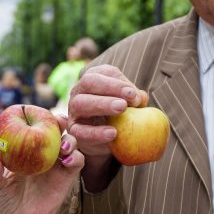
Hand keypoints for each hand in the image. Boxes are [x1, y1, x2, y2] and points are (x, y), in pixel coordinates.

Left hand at [0, 114, 83, 213]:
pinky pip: (77, 163)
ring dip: (71, 140)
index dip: (39, 118)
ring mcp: (57, 165)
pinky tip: (68, 160)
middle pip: (56, 131)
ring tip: (64, 146)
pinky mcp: (67, 178)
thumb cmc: (3, 203)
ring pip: (71, 143)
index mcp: (26, 150)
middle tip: (57, 122)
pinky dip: (76, 158)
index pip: (35, 128)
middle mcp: (44, 154)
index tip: (37, 111)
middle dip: (60, 122)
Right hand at [66, 64, 144, 182]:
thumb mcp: (131, 105)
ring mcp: (73, 109)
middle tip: (129, 98)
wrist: (108, 140)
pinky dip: (96, 133)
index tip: (133, 94)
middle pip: (89, 82)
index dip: (119, 82)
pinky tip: (112, 133)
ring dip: (102, 105)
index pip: (105, 72)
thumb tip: (140, 97)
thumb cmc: (121, 115)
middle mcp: (80, 90)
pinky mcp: (73, 130)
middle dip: (111, 88)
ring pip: (80, 103)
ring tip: (121, 109)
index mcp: (96, 78)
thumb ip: (136, 100)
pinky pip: (80, 131)